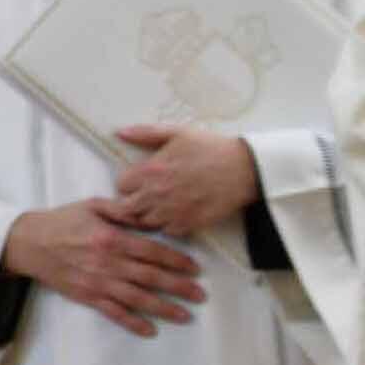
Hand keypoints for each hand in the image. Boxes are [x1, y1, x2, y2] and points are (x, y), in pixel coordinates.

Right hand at [2, 200, 204, 336]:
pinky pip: (113, 312)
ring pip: (137, 297)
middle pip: (151, 277)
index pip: (152, 251)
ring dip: (163, 307)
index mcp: (111, 237)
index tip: (195, 269)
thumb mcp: (92, 205)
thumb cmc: (62, 221)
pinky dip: (132, 322)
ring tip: (185, 315)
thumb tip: (149, 215)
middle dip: (179, 287)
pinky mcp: (86, 296)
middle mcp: (108, 262)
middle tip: (200, 295)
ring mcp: (97, 281)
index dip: (177, 261)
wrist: (28, 243)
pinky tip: (150, 330)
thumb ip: (122, 210)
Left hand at [104, 123, 258, 236]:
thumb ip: (145, 133)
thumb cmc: (211, 148)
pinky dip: (169, 225)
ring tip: (161, 204)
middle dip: (133, 202)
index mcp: (151, 170)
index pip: (121, 185)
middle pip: (127, 208)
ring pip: (145, 222)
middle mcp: (157, 193)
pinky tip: (176, 213)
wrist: (244, 168)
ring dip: (149, 215)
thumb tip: (120, 133)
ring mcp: (172, 211)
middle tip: (146, 195)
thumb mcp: (177, 133)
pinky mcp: (188, 224)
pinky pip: (167, 232)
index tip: (138, 181)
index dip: (128, 183)